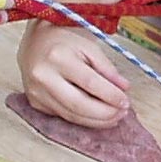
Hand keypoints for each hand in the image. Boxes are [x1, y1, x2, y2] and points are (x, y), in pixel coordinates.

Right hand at [17, 23, 132, 128]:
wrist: (34, 41)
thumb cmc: (65, 41)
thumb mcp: (89, 46)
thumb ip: (107, 67)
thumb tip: (124, 88)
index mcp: (58, 57)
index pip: (90, 83)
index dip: (111, 95)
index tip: (126, 102)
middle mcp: (43, 76)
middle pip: (79, 104)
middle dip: (105, 113)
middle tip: (122, 113)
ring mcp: (36, 92)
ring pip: (70, 115)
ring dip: (96, 121)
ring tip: (114, 117)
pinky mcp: (35, 102)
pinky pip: (62, 115)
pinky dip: (82, 119)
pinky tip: (96, 117)